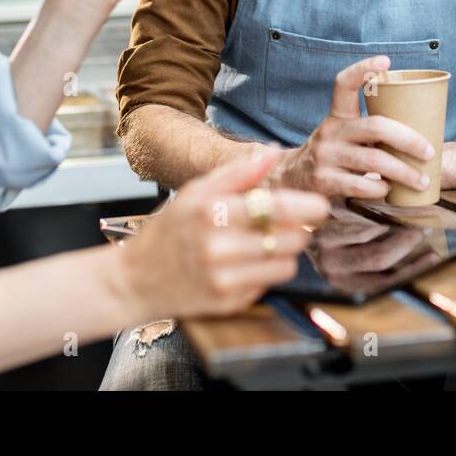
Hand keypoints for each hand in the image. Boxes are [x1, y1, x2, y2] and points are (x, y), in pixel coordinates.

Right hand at [116, 148, 329, 320]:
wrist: (135, 280)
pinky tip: (242, 266)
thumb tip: (272, 151)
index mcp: (212, 212)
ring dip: (284, 253)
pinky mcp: (229, 304)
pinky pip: (268, 285)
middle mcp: (219, 248)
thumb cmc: (169, 230)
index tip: (320, 205)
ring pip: (286, 265)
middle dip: (297, 229)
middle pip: (290, 238)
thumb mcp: (196, 192)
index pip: (277, 208)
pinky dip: (263, 274)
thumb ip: (238, 172)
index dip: (307, 207)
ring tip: (263, 244)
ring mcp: (224, 279)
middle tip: (286, 224)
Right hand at [273, 56, 436, 198]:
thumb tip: (421, 131)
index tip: (386, 61)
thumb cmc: (334, 154)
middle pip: (376, 126)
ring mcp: (325, 155)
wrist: (292, 180)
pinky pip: (361, 184)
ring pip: (373, 160)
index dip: (363, 68)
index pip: (344, 83)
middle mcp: (330, 131)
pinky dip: (381, 189)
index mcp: (337, 115)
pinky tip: (389, 190)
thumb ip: (370, 130)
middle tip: (429, 152)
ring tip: (422, 181)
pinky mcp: (324, 180)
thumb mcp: (343, 134)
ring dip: (404, 172)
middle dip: (409, 140)